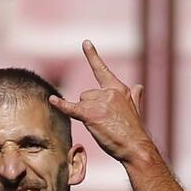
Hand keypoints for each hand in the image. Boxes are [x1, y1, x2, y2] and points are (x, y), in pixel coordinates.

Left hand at [48, 40, 153, 164]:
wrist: (136, 147)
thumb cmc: (134, 132)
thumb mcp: (135, 110)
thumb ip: (134, 97)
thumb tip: (138, 86)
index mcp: (119, 89)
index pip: (102, 70)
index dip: (92, 56)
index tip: (85, 43)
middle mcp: (109, 91)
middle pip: (86, 95)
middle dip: (89, 109)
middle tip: (104, 124)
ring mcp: (100, 102)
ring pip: (81, 104)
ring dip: (86, 116)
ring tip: (102, 127)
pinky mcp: (91, 114)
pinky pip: (71, 108)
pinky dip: (61, 105)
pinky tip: (52, 100)